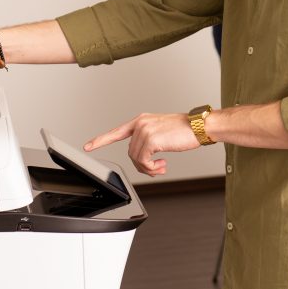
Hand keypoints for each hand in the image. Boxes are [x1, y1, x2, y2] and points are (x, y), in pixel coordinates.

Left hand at [84, 113, 200, 176]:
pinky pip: (143, 162)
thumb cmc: (185, 130)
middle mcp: (141, 123)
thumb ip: (148, 140)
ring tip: (161, 166)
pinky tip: (162, 164)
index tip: (88, 146)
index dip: (101, 140)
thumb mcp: (162, 132)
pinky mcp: (151, 140)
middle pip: (130, 152)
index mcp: (142, 120)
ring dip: (148, 168)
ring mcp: (144, 131)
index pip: (117, 132)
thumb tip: (143, 159)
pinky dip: (151, 168)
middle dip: (142, 165)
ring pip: (136, 159)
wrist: (199, 126)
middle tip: (157, 167)